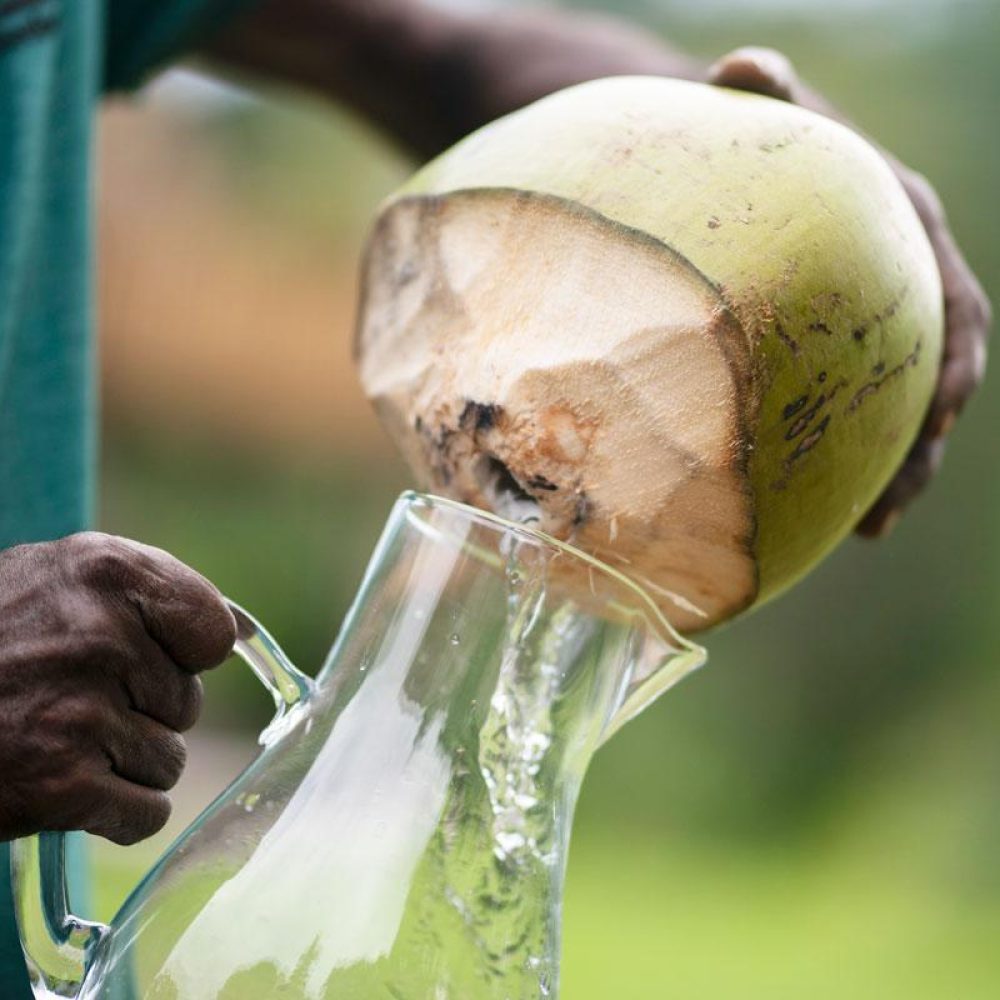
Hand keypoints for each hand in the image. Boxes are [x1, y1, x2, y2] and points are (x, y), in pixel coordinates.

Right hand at [0, 534, 235, 844]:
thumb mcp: (57, 579)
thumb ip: (144, 592)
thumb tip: (233, 634)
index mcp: (106, 571)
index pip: (213, 631)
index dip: (185, 654)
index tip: (149, 658)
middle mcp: (100, 635)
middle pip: (188, 703)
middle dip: (141, 711)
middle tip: (69, 701)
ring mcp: (81, 711)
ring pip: (170, 761)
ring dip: (123, 763)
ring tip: (56, 740)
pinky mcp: (60, 784)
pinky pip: (147, 812)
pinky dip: (114, 814)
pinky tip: (65, 788)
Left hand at [708, 47, 991, 535]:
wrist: (741, 160)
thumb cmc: (758, 138)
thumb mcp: (767, 111)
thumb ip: (766, 94)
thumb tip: (740, 67)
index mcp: (905, 239)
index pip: (952, 304)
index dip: (953, 355)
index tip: (945, 404)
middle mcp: (901, 288)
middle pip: (933, 377)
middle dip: (924, 439)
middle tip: (898, 501)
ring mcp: (871, 327)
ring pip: (898, 410)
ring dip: (892, 471)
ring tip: (867, 529)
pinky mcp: (836, 353)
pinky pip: (852, 413)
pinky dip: (846, 461)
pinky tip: (819, 513)